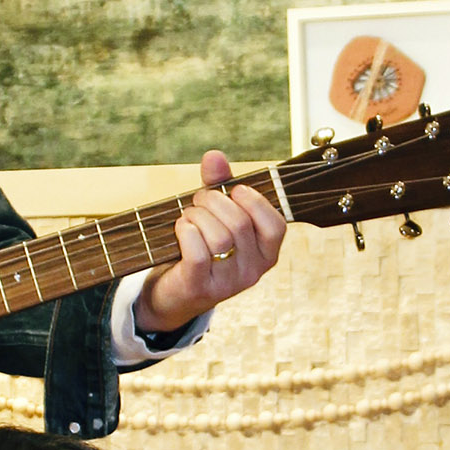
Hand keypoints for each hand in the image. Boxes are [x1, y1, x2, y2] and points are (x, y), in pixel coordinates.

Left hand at [134, 152, 285, 332]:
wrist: (173, 293)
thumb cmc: (200, 247)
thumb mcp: (215, 215)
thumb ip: (218, 185)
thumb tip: (214, 156)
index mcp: (266, 254)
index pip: (275, 224)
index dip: (254, 201)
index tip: (234, 190)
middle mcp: (252, 272)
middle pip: (240, 224)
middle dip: (214, 201)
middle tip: (199, 199)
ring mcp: (227, 284)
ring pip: (218, 237)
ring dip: (197, 216)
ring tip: (187, 216)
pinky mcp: (200, 288)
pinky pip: (198, 252)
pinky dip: (186, 231)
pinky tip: (181, 228)